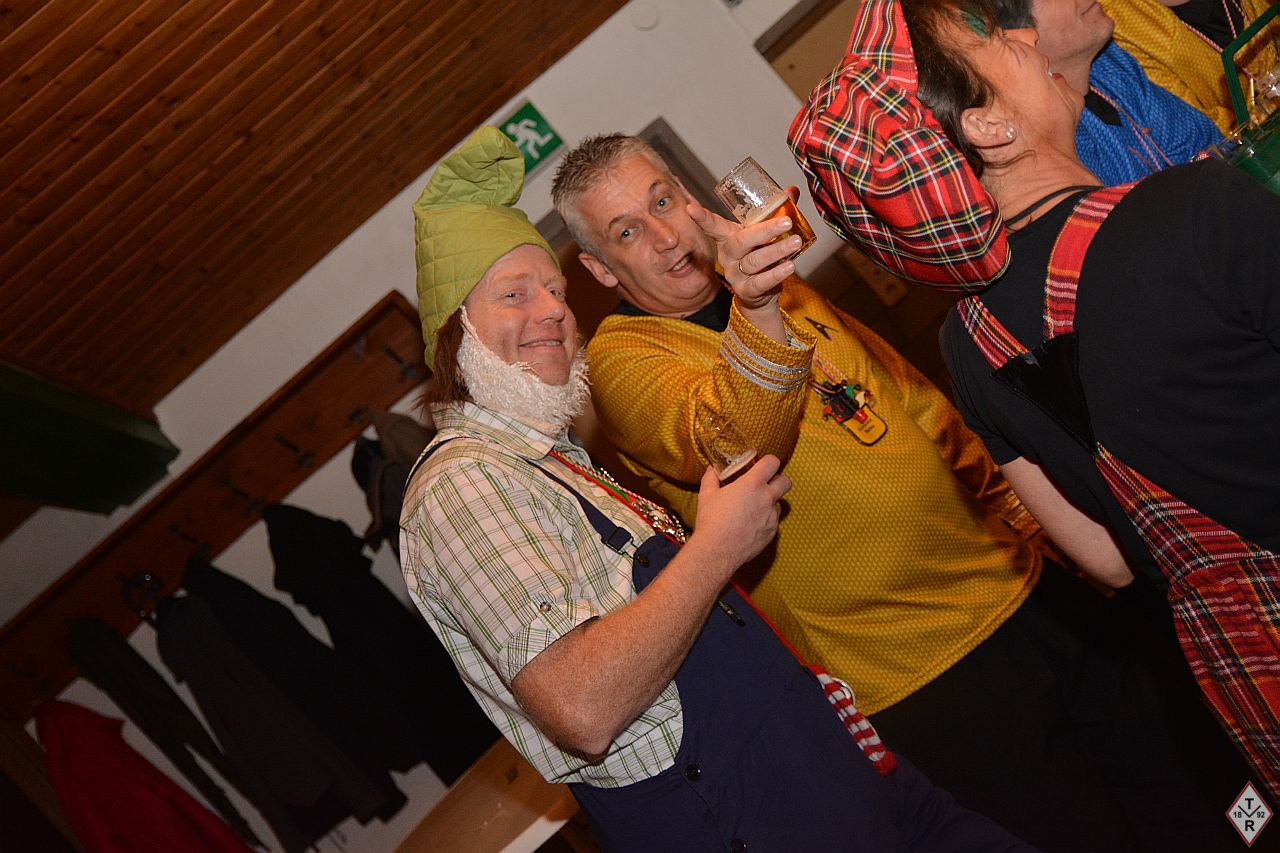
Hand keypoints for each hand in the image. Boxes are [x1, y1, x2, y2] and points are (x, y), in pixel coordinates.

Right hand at [688, 187, 802, 309]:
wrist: (760, 292)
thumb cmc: (759, 255)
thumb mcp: (764, 234)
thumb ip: (776, 213)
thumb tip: (791, 190)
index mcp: (729, 237)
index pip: (713, 226)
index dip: (703, 218)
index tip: (691, 209)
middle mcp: (728, 256)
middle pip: (742, 242)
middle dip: (765, 231)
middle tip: (786, 222)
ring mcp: (735, 274)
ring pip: (754, 261)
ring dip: (777, 251)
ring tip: (795, 242)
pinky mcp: (747, 291)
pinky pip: (761, 282)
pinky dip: (777, 274)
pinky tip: (790, 266)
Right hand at [691, 455, 791, 570]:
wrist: (717, 550)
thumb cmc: (711, 520)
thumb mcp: (707, 495)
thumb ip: (711, 478)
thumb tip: (712, 468)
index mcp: (752, 484)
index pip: (773, 462)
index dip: (769, 461)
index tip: (763, 464)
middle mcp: (766, 498)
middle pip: (786, 481)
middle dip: (778, 480)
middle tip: (766, 484)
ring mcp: (772, 516)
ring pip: (779, 503)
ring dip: (771, 502)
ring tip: (754, 508)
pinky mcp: (772, 532)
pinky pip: (774, 521)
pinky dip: (766, 520)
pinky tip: (751, 525)